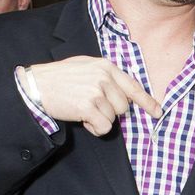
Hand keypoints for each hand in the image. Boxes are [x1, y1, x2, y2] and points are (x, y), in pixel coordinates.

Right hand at [26, 56, 161, 135]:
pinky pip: (103, 127)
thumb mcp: (85, 67)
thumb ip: (105, 77)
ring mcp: (96, 91)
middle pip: (124, 107)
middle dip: (110, 112)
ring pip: (113, 118)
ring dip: (99, 120)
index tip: (158, 112)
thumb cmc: (60, 78)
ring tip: (82, 109)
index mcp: (105, 66)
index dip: (147, 102)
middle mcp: (104, 77)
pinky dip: (94, 128)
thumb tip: (123, 95)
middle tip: (91, 106)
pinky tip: (81, 118)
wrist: (37, 85)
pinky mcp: (88, 106)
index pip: (133, 86)